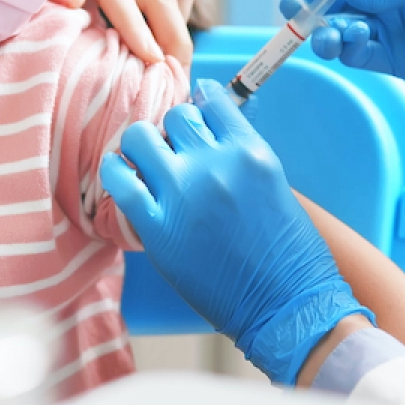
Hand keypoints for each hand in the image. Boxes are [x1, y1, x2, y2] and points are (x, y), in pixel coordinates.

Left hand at [101, 80, 371, 384]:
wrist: (286, 305)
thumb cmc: (289, 251)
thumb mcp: (274, 182)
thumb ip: (240, 152)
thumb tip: (209, 130)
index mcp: (249, 151)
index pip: (211, 99)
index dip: (200, 104)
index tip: (196, 113)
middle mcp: (215, 164)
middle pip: (175, 116)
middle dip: (174, 130)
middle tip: (177, 151)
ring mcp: (182, 195)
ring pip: (139, 137)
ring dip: (141, 145)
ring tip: (147, 163)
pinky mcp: (157, 229)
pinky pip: (119, 181)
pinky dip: (114, 171)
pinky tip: (121, 175)